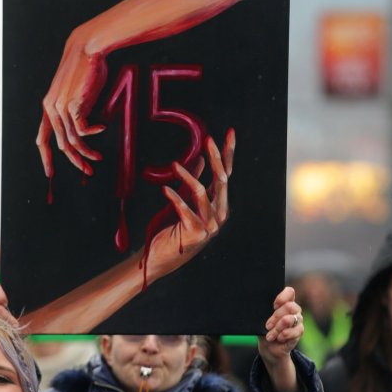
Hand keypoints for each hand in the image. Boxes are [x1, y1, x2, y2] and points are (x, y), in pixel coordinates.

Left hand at [37, 27, 107, 177]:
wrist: (87, 50)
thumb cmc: (85, 70)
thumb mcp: (75, 93)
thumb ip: (75, 110)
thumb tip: (84, 129)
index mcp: (48, 108)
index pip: (41, 139)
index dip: (45, 158)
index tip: (50, 173)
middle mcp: (51, 109)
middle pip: (59, 145)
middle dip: (74, 161)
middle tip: (87, 171)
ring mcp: (60, 108)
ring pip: (71, 141)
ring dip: (87, 153)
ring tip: (98, 158)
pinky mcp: (73, 105)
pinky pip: (82, 130)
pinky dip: (94, 133)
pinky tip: (103, 128)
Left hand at [144, 130, 234, 280]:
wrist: (163, 258)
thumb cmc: (175, 231)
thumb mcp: (187, 203)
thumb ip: (195, 183)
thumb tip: (200, 160)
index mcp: (219, 205)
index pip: (226, 174)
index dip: (228, 153)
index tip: (228, 134)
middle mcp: (219, 215)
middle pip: (222, 180)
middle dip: (216, 158)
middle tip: (209, 140)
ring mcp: (210, 226)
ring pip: (202, 193)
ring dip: (188, 176)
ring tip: (174, 165)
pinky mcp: (196, 233)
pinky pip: (185, 209)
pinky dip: (174, 198)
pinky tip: (165, 190)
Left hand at [259, 286, 302, 360]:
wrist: (269, 346)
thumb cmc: (265, 329)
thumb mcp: (262, 318)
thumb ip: (266, 311)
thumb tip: (261, 306)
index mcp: (285, 302)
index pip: (289, 292)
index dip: (282, 297)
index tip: (273, 306)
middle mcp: (294, 309)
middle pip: (288, 306)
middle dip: (275, 317)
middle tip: (267, 326)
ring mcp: (298, 320)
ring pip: (289, 319)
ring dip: (277, 328)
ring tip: (270, 335)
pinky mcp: (300, 331)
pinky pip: (294, 331)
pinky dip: (283, 335)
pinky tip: (278, 338)